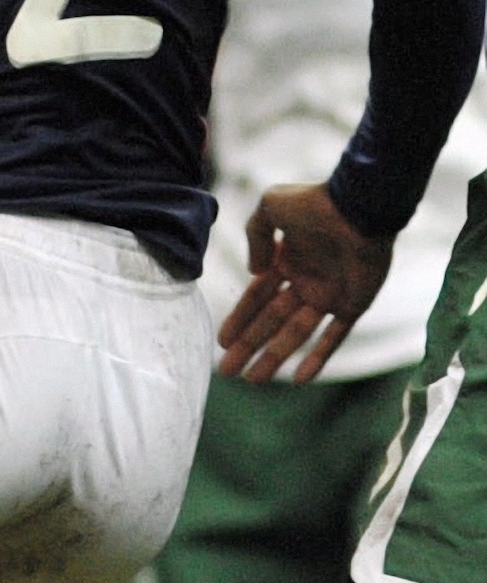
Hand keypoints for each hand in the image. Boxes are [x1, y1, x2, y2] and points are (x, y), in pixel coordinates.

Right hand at [217, 183, 391, 384]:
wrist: (360, 207)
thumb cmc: (315, 202)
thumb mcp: (270, 206)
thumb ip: (255, 235)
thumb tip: (254, 270)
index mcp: (284, 260)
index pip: (255, 297)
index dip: (238, 319)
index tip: (222, 342)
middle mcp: (303, 282)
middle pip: (269, 322)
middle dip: (248, 346)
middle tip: (228, 371)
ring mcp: (328, 296)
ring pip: (295, 334)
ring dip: (275, 357)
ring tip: (254, 380)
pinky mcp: (352, 306)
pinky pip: (333, 337)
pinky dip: (318, 358)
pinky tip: (299, 378)